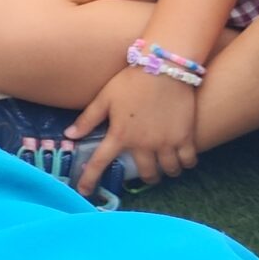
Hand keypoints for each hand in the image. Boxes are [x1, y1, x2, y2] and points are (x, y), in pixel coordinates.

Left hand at [71, 64, 199, 192]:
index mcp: (120, 135)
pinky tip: (183, 159)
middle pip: (146, 173)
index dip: (90, 179)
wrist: (165, 67)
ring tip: (166, 167)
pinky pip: (189, 160)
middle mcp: (144, 144)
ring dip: (166, 172)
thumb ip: (88, 119)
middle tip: (146, 172)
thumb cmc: (132, 81)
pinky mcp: (186, 136)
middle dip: (146, 177)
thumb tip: (69, 136)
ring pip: (169, 170)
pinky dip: (186, 163)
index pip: (100, 163)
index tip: (85, 192)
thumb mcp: (105, 97)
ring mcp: (166, 142)